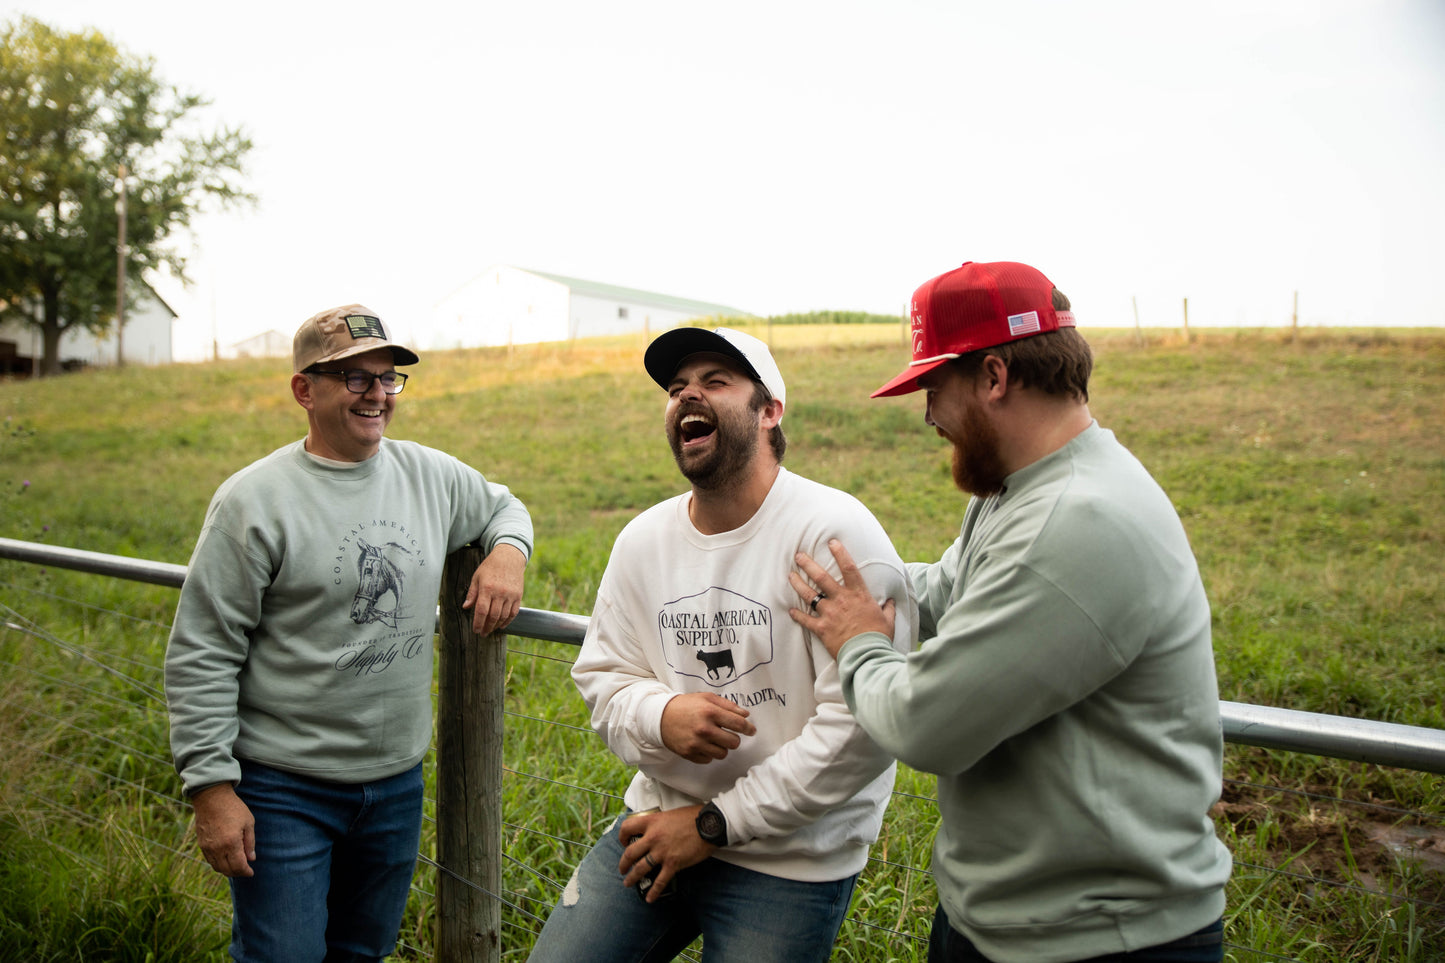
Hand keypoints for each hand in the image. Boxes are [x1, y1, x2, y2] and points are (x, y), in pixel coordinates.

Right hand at [191, 783, 255, 877]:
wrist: (211, 798)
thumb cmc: (233, 808)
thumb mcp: (248, 822)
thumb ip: (250, 842)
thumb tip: (251, 859)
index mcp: (231, 843)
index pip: (238, 866)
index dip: (246, 872)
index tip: (251, 872)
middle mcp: (217, 848)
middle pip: (227, 870)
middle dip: (238, 873)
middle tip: (245, 871)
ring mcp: (208, 847)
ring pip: (217, 867)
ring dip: (227, 870)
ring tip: (236, 866)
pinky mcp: (201, 844)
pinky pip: (210, 861)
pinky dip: (218, 864)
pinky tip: (225, 859)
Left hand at [463, 543, 525, 634]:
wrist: (509, 557)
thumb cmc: (490, 567)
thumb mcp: (477, 577)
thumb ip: (472, 593)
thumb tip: (465, 607)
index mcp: (487, 588)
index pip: (481, 611)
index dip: (478, 623)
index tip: (476, 630)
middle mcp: (499, 593)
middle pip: (493, 616)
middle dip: (487, 627)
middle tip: (483, 633)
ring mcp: (510, 595)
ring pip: (503, 616)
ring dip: (496, 625)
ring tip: (491, 630)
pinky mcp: (518, 595)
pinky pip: (514, 612)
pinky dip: (508, 621)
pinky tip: (502, 625)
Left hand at [617, 806, 714, 902]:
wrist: (709, 824)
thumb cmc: (692, 817)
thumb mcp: (669, 815)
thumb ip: (659, 823)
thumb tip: (654, 830)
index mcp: (652, 822)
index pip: (627, 828)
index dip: (622, 837)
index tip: (624, 843)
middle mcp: (653, 837)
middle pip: (630, 853)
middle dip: (623, 864)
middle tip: (622, 869)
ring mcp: (662, 851)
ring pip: (640, 868)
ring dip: (632, 878)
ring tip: (628, 883)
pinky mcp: (673, 863)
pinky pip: (660, 881)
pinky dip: (653, 891)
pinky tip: (649, 898)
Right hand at [660, 692, 755, 762]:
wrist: (660, 717)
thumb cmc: (686, 705)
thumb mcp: (706, 698)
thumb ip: (728, 705)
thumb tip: (745, 715)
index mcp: (710, 712)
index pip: (738, 724)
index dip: (748, 728)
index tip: (751, 730)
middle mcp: (704, 729)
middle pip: (734, 742)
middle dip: (734, 738)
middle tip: (727, 733)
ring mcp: (696, 743)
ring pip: (723, 754)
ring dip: (722, 747)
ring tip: (714, 739)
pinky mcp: (689, 753)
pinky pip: (709, 760)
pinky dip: (709, 753)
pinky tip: (704, 744)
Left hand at [788, 538, 895, 657]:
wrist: (867, 655)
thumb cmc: (878, 637)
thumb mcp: (888, 620)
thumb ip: (887, 608)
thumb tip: (890, 601)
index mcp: (859, 595)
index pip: (849, 568)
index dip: (840, 553)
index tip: (832, 542)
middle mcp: (842, 600)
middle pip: (821, 577)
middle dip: (808, 564)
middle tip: (799, 555)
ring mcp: (830, 613)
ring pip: (809, 594)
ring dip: (798, 584)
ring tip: (790, 575)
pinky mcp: (822, 628)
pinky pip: (805, 619)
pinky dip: (797, 615)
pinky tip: (791, 610)